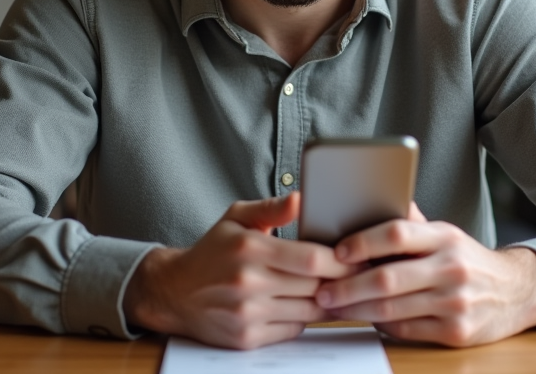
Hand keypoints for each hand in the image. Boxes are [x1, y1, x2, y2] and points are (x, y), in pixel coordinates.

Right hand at [123, 192, 357, 348]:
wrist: (174, 292)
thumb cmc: (212, 251)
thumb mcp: (236, 217)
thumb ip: (272, 208)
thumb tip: (302, 198)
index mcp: (250, 248)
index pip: (310, 258)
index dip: (341, 260)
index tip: (358, 257)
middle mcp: (248, 282)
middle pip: (314, 286)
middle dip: (341, 281)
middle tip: (360, 274)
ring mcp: (247, 313)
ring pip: (308, 311)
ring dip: (328, 302)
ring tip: (340, 290)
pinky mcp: (246, 338)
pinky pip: (292, 329)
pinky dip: (304, 318)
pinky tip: (306, 305)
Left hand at [313, 203, 535, 346]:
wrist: (517, 291)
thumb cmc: (468, 260)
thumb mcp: (446, 234)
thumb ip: (412, 224)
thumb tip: (371, 200)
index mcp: (445, 237)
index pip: (398, 233)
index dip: (363, 241)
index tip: (337, 250)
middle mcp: (451, 267)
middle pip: (388, 277)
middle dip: (348, 286)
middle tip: (323, 290)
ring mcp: (455, 302)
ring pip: (392, 309)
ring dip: (356, 309)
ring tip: (334, 306)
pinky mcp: (456, 331)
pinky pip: (407, 330)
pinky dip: (382, 325)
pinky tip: (367, 318)